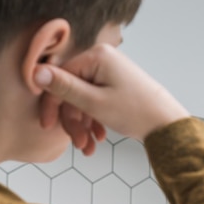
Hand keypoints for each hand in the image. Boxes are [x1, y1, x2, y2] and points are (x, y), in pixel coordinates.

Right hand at [34, 44, 188, 154]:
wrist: (168, 125)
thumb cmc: (136, 112)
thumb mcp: (95, 103)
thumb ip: (64, 88)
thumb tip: (36, 71)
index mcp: (97, 56)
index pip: (61, 78)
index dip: (53, 104)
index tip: (48, 126)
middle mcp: (104, 59)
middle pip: (73, 90)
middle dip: (73, 120)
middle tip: (79, 144)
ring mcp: (112, 72)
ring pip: (84, 99)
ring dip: (83, 125)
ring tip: (89, 147)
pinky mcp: (117, 85)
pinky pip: (97, 101)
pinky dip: (94, 120)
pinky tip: (98, 138)